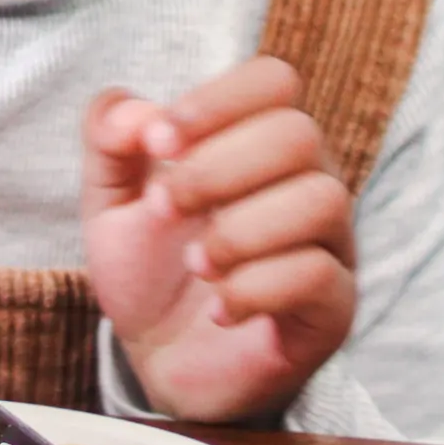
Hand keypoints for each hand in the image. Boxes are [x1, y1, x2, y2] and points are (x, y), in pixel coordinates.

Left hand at [80, 57, 354, 423]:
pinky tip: (218, 306)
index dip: (217, 100)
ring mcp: (330, 246)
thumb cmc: (152, 273)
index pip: (274, 81)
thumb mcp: (112, 203)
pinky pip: (317, 276)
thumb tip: (136, 110)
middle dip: (217, 168)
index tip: (159, 142)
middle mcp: (308, 182)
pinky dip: (254, 288)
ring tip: (195, 264)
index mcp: (261, 143)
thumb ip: (111, 143)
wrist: (164, 364)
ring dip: (241, 229)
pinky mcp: (332, 308)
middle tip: (164, 208)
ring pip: (321, 200)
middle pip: (300, 135)